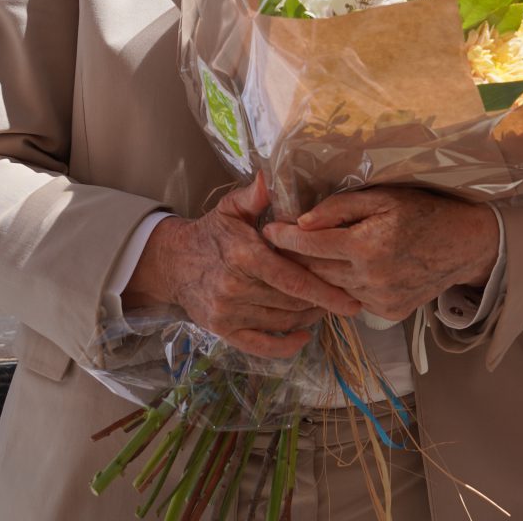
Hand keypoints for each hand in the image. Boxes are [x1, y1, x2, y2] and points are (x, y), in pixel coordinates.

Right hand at [124, 175, 360, 359]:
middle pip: (292, 302)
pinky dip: (285, 346)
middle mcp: (236, 288)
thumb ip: (256, 195)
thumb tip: (272, 176)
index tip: (351, 299)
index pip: (294, 279)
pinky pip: (260, 346)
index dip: (325, 291)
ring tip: (323, 308)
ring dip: (307, 318)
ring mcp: (228, 313)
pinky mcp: (222, 331)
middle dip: (321, 302)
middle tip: (342, 298)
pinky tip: (302, 336)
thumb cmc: (211, 232)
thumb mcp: (232, 208)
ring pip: (282, 322)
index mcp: (245, 256)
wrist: (172, 262)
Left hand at [263, 188, 499, 322]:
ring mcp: (379, 301)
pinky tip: (344, 272)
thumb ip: (339, 209)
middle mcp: (369, 279)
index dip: (284, 237)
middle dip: (294, 259)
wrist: (464, 244)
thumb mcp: (382, 198)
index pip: (310, 245)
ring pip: (330, 289)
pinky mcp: (387, 313)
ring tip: (303, 259)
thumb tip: (301, 222)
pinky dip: (343, 287)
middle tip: (276, 245)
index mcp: (366, 246)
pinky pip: (352, 299)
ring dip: (315, 275)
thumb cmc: (423, 211)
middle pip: (314, 272)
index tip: (266, 230)